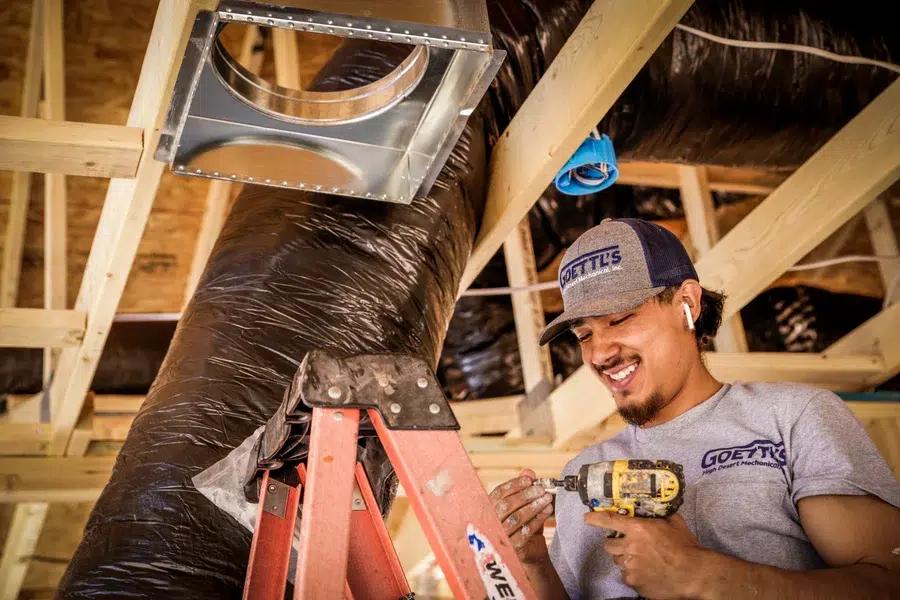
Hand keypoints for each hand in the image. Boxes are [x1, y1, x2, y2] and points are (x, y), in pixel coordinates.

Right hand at [489, 469, 554, 564]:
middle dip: (526, 495)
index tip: (529, 480)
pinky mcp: (512, 547)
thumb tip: (528, 472)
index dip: (514, 485)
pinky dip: (538, 519)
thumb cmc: (524, 526)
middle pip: (507, 505)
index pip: (499, 493)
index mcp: (490, 509)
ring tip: (547, 499)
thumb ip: (524, 489)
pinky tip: (547, 511)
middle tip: (541, 490)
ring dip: (534, 506)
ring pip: (516, 518)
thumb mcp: (524, 506)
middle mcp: (491, 522)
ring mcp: (501, 536)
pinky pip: (526, 531)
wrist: (530, 552)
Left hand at [585, 511, 702, 599]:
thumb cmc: (687, 547)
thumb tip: (658, 508)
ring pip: (617, 562)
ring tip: (640, 561)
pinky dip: (632, 575)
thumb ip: (661, 515)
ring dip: (624, 560)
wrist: (695, 574)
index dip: (595, 519)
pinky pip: (626, 577)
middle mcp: (630, 547)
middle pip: (608, 545)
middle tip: (627, 546)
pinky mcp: (635, 582)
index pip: (609, 521)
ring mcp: (631, 566)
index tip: (587, 518)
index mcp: (638, 529)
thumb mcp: (675, 524)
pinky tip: (646, 573)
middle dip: (615, 545)